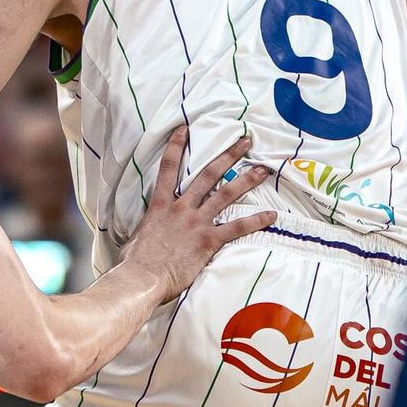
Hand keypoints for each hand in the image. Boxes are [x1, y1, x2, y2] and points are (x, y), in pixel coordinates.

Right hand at [121, 130, 275, 303]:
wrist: (142, 277)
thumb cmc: (135, 262)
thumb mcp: (136, 238)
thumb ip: (147, 229)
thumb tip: (144, 234)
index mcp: (160, 205)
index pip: (168, 168)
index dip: (176, 146)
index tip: (185, 129)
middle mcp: (181, 208)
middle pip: (208, 174)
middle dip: (228, 156)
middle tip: (245, 142)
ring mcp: (196, 222)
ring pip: (225, 194)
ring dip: (247, 181)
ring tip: (263, 170)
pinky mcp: (208, 240)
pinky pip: (236, 227)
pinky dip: (255, 221)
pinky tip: (272, 215)